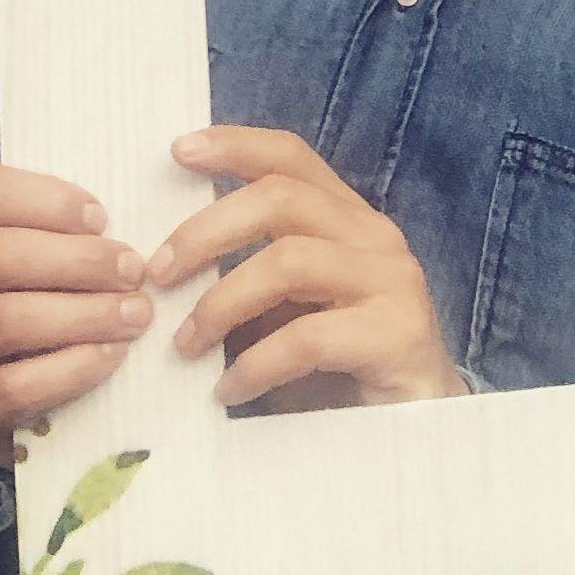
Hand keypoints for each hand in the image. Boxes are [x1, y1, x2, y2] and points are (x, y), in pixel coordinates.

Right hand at [0, 166, 150, 465]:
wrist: (16, 390)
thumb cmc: (49, 302)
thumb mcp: (50, 255)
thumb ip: (75, 233)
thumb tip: (135, 232)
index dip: (51, 201)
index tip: (104, 220)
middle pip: (1, 255)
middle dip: (82, 262)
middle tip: (135, 273)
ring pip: (6, 319)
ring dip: (85, 314)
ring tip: (135, 314)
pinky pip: (13, 384)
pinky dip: (72, 368)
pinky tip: (112, 355)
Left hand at [153, 127, 465, 409]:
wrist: (417, 427)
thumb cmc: (339, 369)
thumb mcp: (288, 311)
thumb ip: (249, 278)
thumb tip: (164, 269)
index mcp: (346, 221)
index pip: (292, 160)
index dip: (236, 146)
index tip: (178, 153)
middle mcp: (374, 237)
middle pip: (281, 199)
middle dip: (206, 231)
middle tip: (158, 274)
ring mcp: (393, 282)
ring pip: (290, 260)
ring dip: (222, 302)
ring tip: (187, 346)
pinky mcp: (399, 333)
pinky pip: (308, 337)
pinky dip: (256, 363)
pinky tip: (231, 390)